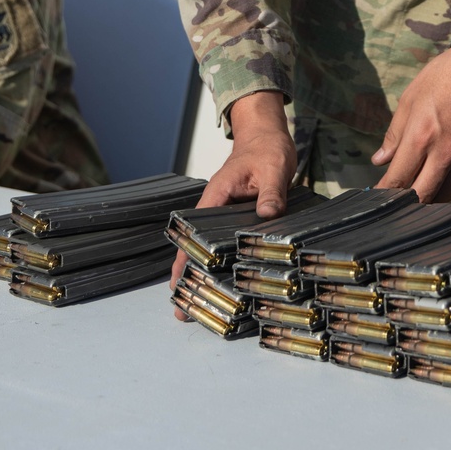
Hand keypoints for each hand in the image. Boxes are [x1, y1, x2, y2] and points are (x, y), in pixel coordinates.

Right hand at [170, 90, 296, 315]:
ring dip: (205, 274)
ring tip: (199, 309)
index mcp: (217, 195)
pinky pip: (227, 243)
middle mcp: (216, 208)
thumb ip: (270, 191)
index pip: (194, 233)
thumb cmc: (267, 148)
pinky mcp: (238, 218)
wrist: (268, 136)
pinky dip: (223, 263)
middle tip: (182, 312)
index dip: (184, 259)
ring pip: (210, 248)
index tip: (177, 285)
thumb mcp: (273, 168)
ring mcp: (226, 214)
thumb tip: (267, 215)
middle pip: (195, 247)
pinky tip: (228, 283)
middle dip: (188, 277)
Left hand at [372, 25, 450, 201]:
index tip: (375, 199)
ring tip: (414, 196)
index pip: (398, 179)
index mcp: (421, 136)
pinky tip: (439, 186)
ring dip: (427, 200)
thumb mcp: (412, 96)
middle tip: (394, 203)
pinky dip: (448, 191)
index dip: (383, 193)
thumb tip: (380, 160)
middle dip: (404, 204)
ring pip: (444, 195)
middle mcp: (444, 153)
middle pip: (421, 196)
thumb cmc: (448, 73)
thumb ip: (395, 133)